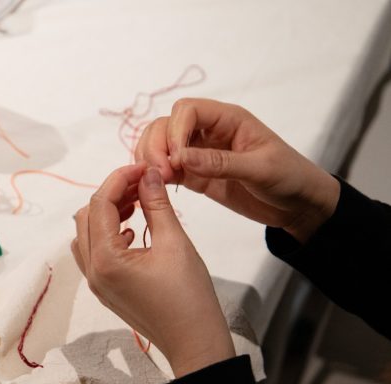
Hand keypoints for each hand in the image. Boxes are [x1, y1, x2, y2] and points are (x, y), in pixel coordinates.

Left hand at [72, 163, 234, 377]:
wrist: (195, 344)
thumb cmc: (189, 297)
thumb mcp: (175, 243)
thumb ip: (156, 204)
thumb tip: (148, 174)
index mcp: (105, 260)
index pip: (100, 204)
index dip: (120, 179)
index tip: (143, 167)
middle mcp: (92, 271)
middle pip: (86, 216)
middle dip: (112, 194)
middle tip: (142, 183)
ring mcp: (97, 283)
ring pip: (87, 234)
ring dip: (108, 213)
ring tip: (139, 204)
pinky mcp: (106, 289)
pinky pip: (95, 252)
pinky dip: (109, 234)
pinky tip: (136, 230)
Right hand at [135, 98, 339, 242]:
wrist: (299, 205)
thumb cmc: (290, 178)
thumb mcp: (261, 169)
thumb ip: (220, 162)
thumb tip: (181, 158)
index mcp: (228, 119)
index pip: (186, 110)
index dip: (175, 131)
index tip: (177, 159)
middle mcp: (209, 131)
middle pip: (166, 124)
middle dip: (157, 145)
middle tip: (160, 173)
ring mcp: (200, 153)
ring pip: (161, 144)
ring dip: (152, 158)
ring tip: (155, 181)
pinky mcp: (196, 175)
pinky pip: (168, 168)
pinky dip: (156, 175)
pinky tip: (155, 187)